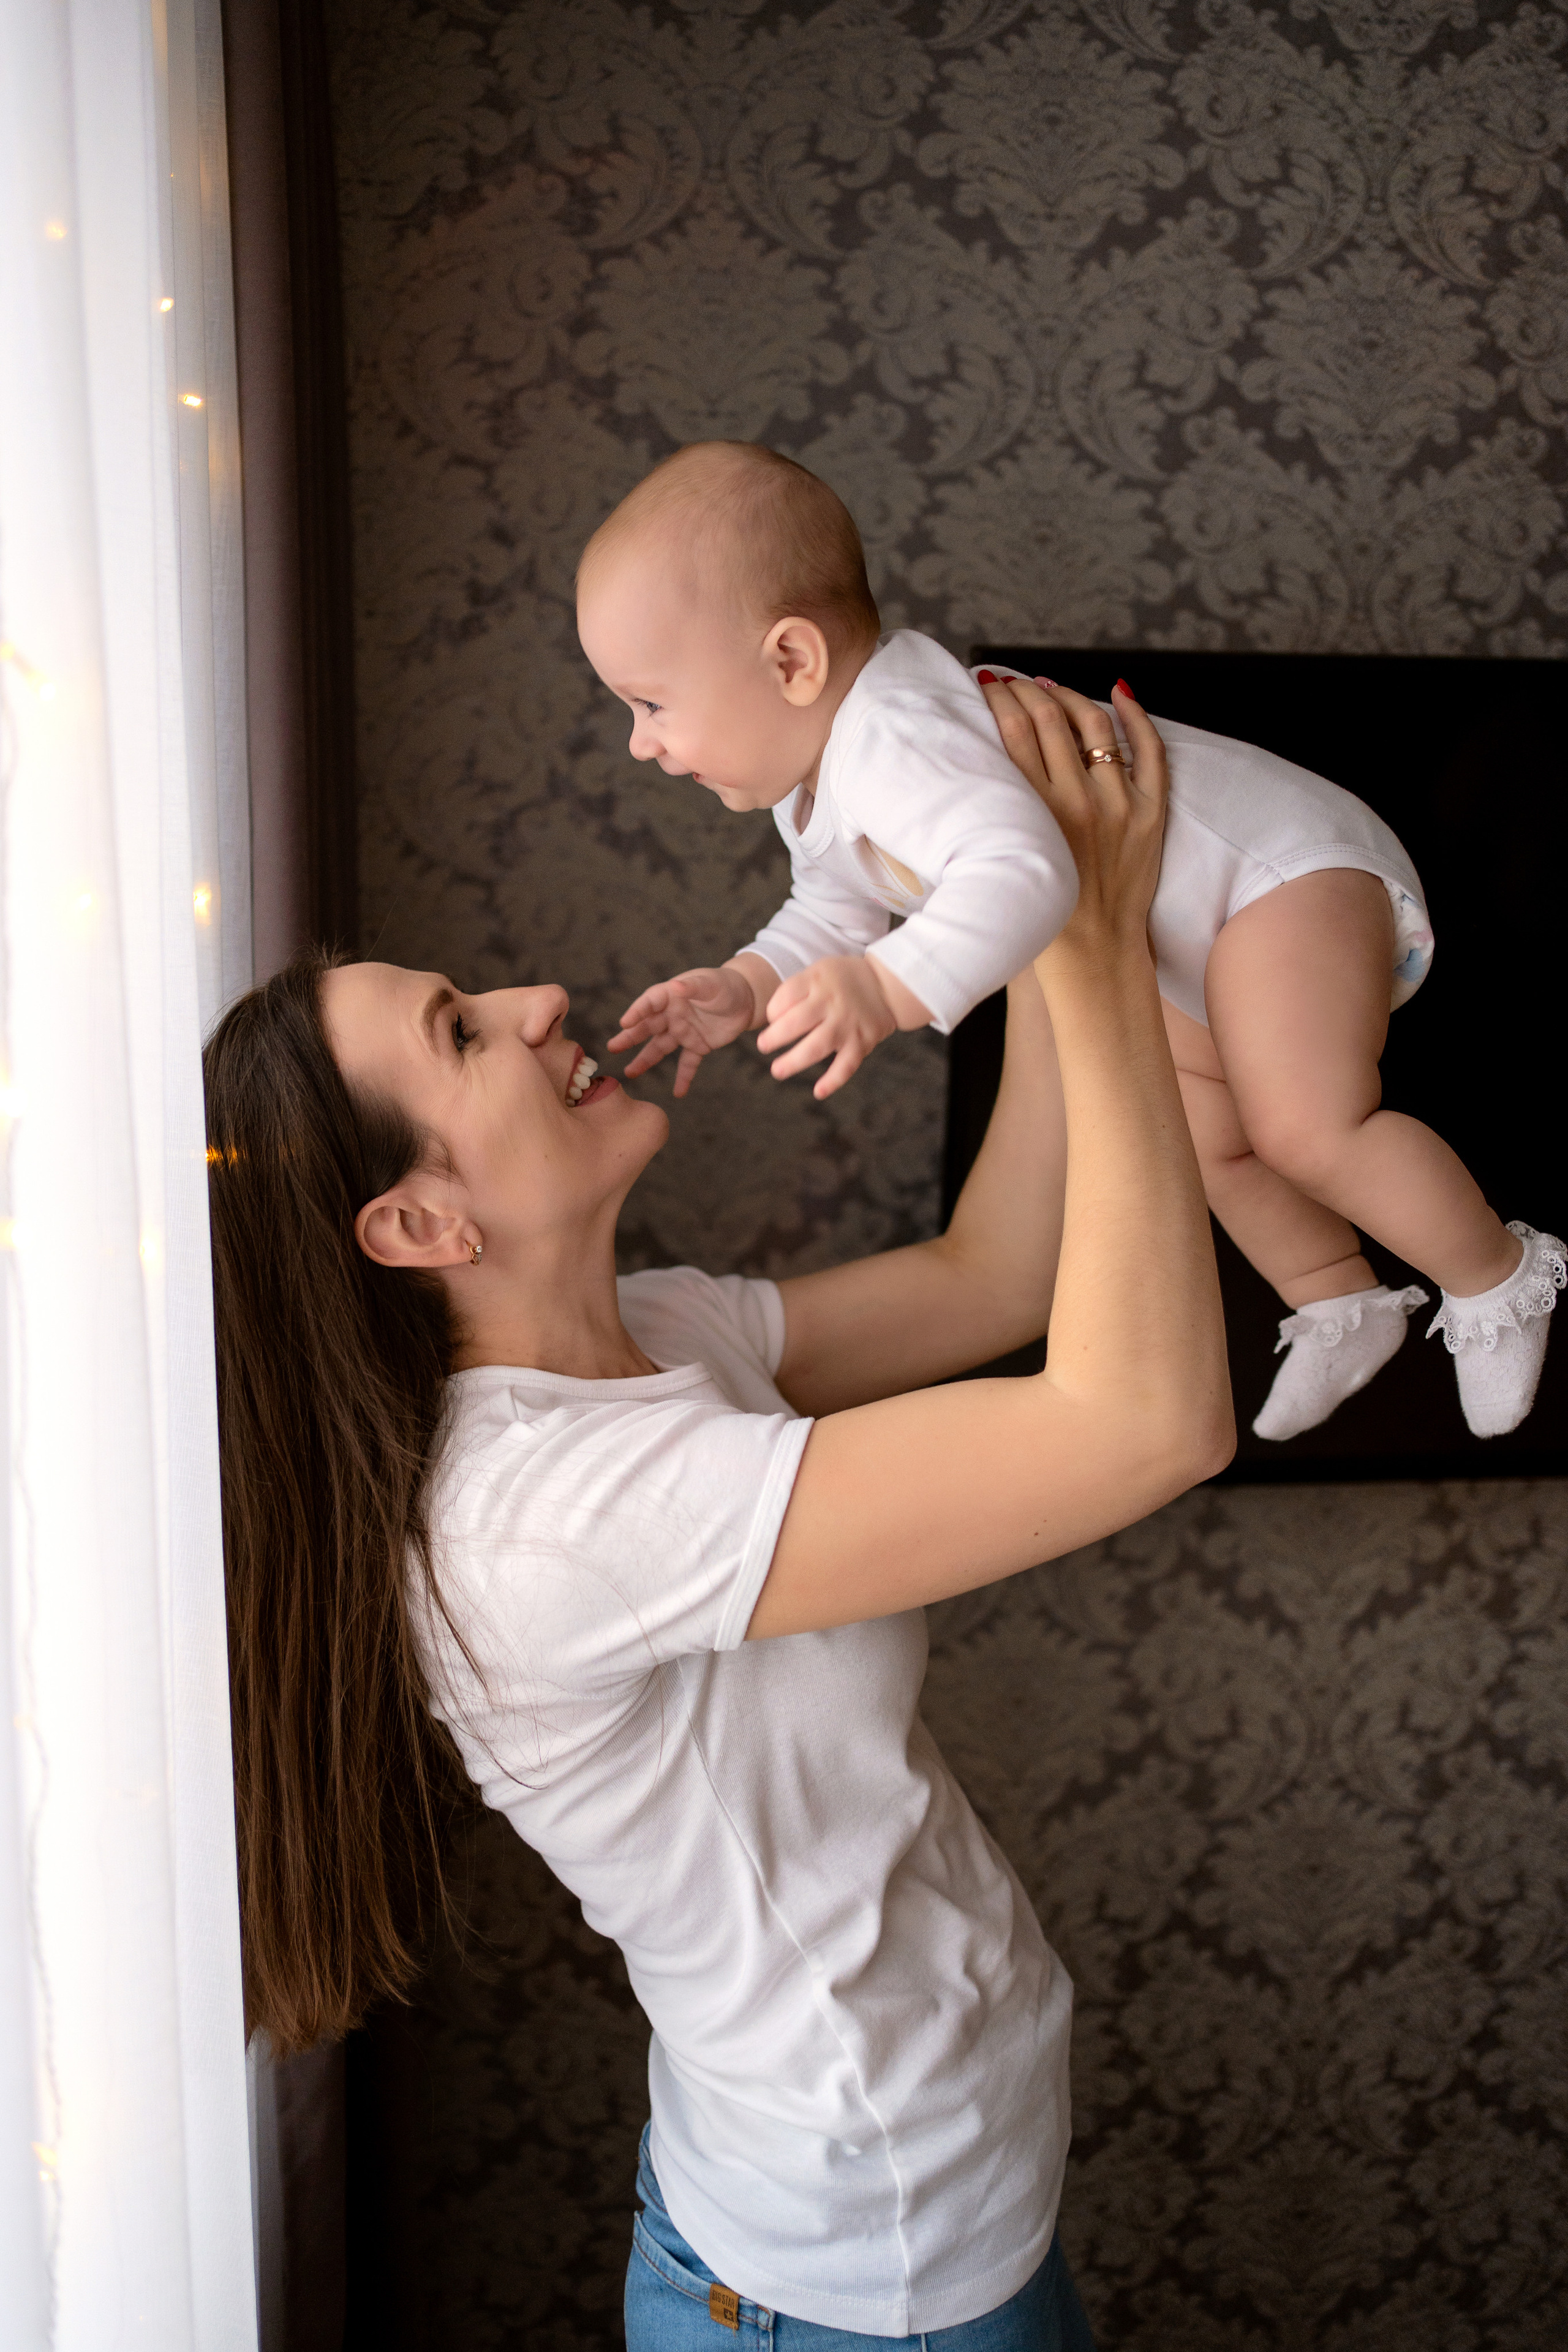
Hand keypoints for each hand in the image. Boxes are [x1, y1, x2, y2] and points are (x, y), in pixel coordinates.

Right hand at [609, 964, 756, 1096]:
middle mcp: (672, 1014)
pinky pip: (688, 1063)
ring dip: (645, 1060)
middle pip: (647, 1027)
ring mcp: (683, 1031)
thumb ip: (694, 986)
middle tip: (613, 1048)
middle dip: (630, 1037)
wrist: (747, 999)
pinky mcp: (698, 1046)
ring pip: (660, 1047)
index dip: (637, 1011)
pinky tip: (678, 1092)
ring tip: (630, 1073)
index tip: (625, 1022)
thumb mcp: (711, 983)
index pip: (650, 1002)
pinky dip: (684, 1077)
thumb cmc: (726, 985)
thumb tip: (676, 985)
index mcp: (672, 995)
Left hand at [757, 956, 896, 1098]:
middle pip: (797, 1022)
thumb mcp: (819, 971)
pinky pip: (846, 1065)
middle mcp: (832, 1003)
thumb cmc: (842, 981)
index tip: (772, 1019)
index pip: (786, 996)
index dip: (773, 1010)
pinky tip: (819, 1092)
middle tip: (763, 1046)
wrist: (887, 986)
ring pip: (817, 1047)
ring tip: (777, 1071)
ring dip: (794, 1061)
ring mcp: (847, 1025)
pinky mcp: (861, 1043)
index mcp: (817, 981)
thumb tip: (771, 1020)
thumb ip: (795, 989)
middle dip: (775, 1037)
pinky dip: (833, 1081)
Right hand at [978, 676, 1166, 971]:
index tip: (989, 686)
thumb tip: (986, 764)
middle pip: (1050, 718)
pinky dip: (1135, 715)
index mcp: (1034, 815)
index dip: (1000, 698)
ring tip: (1052, 688)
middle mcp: (1076, 803)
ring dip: (1069, 696)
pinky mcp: (1149, 814)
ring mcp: (1118, 806)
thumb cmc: (1040, 916)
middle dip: (1027, 689)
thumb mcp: (1006, 859)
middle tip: (1013, 682)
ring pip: (1094, 724)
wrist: (1093, 956)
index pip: (1014, 730)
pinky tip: (1119, 694)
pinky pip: (1148, 750)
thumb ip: (1001, 813)